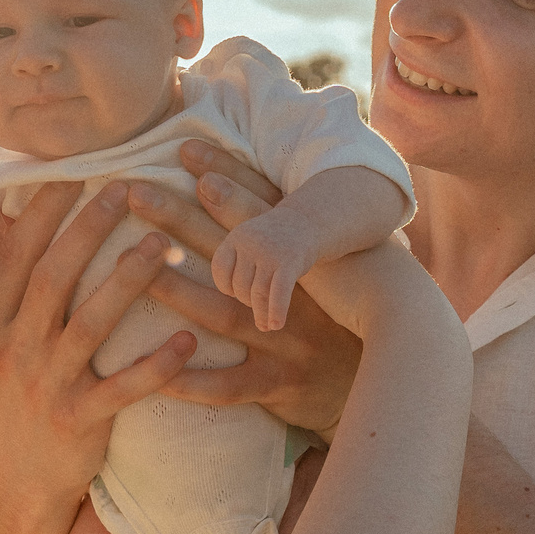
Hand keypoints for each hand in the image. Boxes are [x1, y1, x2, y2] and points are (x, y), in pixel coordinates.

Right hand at [0, 182, 195, 533]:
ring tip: (165, 243)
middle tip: (130, 187)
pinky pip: (122, 388)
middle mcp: (13, 347)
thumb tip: (16, 214)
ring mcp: (44, 385)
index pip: (16, 253)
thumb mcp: (3, 338)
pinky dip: (157, 366)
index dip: (45, 210)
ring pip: (89, 324)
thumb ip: (10, 283)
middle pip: (52, 276)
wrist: (20, 482)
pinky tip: (190, 342)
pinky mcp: (78, 420)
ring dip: (128, 281)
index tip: (77, 168)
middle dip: (89, 229)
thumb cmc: (22, 394)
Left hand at [125, 140, 364, 435]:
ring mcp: (287, 340)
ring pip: (225, 312)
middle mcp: (297, 296)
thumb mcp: (347, 270)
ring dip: (178, 289)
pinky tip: (157, 374)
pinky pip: (229, 385)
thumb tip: (284, 198)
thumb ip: (310, 239)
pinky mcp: (281, 384)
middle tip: (133, 190)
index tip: (186, 149)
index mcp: (308, 264)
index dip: (226, 178)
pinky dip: (193, 380)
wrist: (402, 376)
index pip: (261, 210)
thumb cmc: (365, 319)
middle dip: (180, 217)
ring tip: (132, 268)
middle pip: (230, 249)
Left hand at [209, 208, 316, 334]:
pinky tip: (275, 325)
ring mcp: (269, 252)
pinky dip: (276, 311)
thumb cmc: (276, 239)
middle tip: (258, 305)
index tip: (236, 293)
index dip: (226, 286)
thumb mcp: (251, 240)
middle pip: (239, 285)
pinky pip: (278, 293)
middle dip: (247, 300)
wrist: (308, 221)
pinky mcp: (290, 261)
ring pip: (257, 293)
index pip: (219, 269)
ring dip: (261, 313)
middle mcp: (250, 243)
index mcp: (236, 237)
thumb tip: (230, 299)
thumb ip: (238, 263)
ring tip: (265, 325)